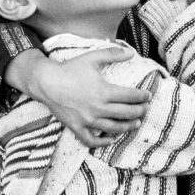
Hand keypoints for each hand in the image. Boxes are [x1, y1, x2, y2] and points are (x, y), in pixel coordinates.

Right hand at [31, 48, 150, 147]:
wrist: (46, 82)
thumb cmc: (70, 69)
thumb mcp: (92, 58)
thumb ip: (112, 54)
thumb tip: (131, 52)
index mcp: (103, 91)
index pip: (130, 96)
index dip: (142, 96)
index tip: (148, 95)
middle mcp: (97, 108)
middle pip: (126, 113)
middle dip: (139, 111)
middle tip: (145, 108)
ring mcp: (87, 120)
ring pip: (114, 128)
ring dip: (128, 127)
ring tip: (136, 123)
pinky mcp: (77, 127)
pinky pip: (92, 140)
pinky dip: (103, 142)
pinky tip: (111, 139)